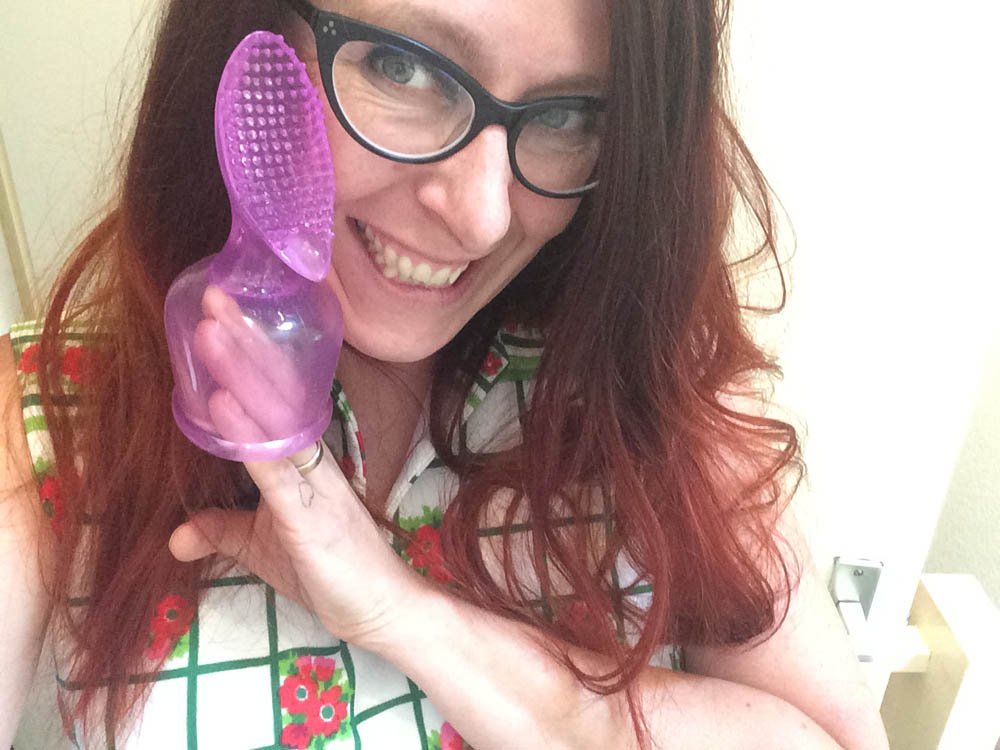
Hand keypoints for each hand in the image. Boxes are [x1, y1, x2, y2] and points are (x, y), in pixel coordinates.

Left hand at [168, 288, 423, 647]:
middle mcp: (310, 457)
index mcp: (300, 457)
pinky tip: (222, 401)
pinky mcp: (311, 513)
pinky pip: (275, 467)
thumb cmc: (328, 572)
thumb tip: (176, 536)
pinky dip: (248, 432)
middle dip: (242, 343)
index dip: (245, 357)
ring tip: (211, 328)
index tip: (219, 316)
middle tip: (214, 294)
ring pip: (275, 416)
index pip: (271, 397)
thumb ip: (223, 530)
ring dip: (241, 371)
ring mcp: (313, 480)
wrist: (379, 610)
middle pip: (274, 390)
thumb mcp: (261, 547)